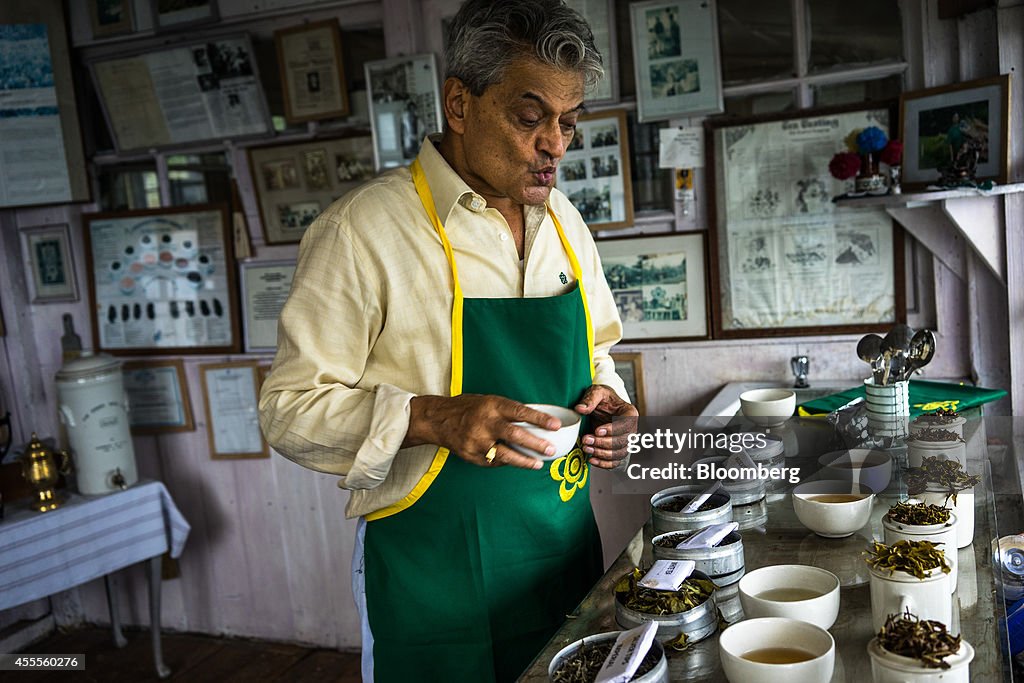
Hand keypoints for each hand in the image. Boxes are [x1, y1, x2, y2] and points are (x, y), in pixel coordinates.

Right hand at [404, 394, 561, 468]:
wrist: (437, 420)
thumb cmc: (468, 408)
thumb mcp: (488, 401)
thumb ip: (507, 412)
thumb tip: (534, 422)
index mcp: (491, 406)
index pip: (520, 412)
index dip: (539, 419)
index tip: (556, 425)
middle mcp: (485, 423)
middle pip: (515, 435)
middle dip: (535, 444)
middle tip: (551, 450)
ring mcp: (477, 441)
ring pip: (505, 455)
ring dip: (524, 461)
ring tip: (538, 464)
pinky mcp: (472, 455)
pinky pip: (494, 462)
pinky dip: (505, 462)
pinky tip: (515, 462)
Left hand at [575, 385, 637, 468]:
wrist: (602, 407)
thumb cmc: (602, 399)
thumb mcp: (596, 392)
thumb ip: (590, 399)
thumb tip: (580, 409)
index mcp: (630, 413)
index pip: (627, 424)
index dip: (613, 430)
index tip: (597, 430)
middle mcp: (631, 429)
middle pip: (623, 441)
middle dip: (604, 443)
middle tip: (586, 439)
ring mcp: (625, 442)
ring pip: (619, 453)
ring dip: (602, 454)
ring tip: (586, 448)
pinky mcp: (617, 451)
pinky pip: (615, 462)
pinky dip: (604, 464)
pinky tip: (592, 460)